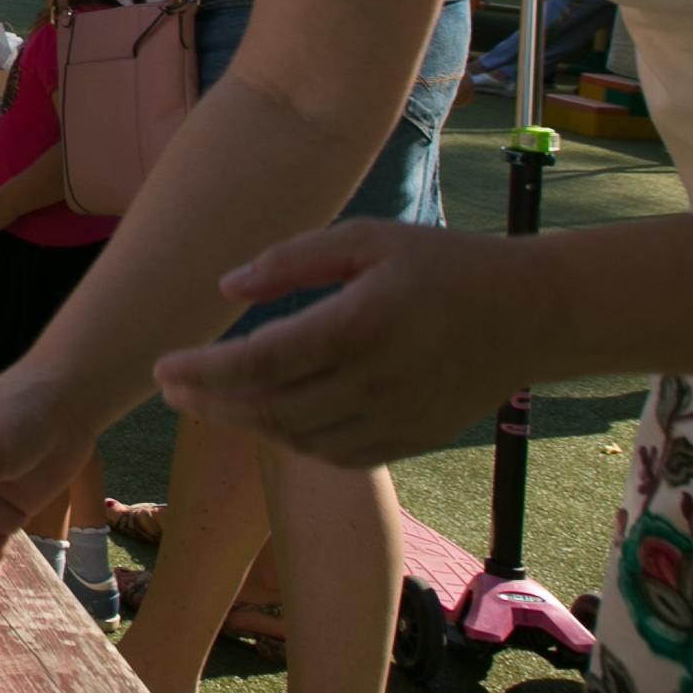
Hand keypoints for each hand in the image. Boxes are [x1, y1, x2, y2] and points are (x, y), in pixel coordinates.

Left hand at [153, 218, 535, 467]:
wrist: (531, 314)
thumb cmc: (442, 264)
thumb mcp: (367, 238)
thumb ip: (293, 260)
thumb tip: (225, 288)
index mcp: (361, 324)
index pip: (262, 361)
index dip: (205, 372)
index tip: (161, 367)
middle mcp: (376, 381)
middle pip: (271, 408)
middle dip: (210, 403)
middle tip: (169, 390)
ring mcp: (396, 418)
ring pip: (299, 438)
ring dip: (246, 424)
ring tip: (207, 402)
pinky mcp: (410, 440)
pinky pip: (335, 454)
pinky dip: (292, 441)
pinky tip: (266, 419)